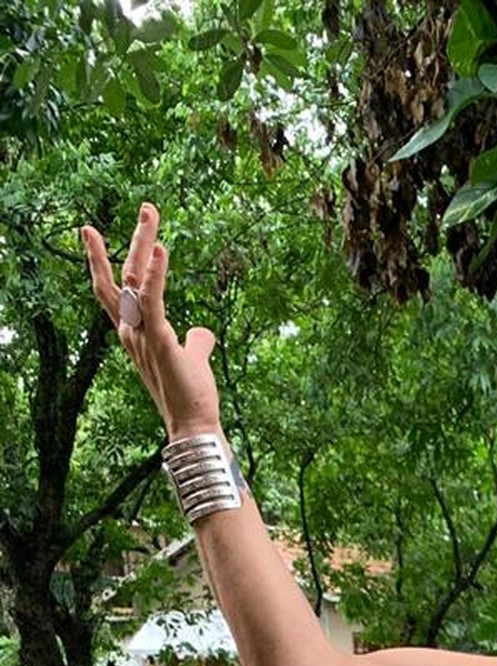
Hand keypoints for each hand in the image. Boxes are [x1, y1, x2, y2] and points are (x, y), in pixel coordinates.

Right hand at [82, 203, 222, 438]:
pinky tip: (162, 250)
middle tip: (147, 208)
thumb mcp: (191, 360)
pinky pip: (152, 302)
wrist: (193, 427)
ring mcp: (141, 336)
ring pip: (133, 281)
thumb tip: (203, 332)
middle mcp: (131, 331)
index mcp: (134, 332)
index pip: (116, 289)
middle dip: (132, 240)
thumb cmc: (190, 396)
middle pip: (122, 276)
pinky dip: (156, 274)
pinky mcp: (159, 342)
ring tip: (151, 214)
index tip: (93, 231)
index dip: (105, 259)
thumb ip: (195, 343)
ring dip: (143, 245)